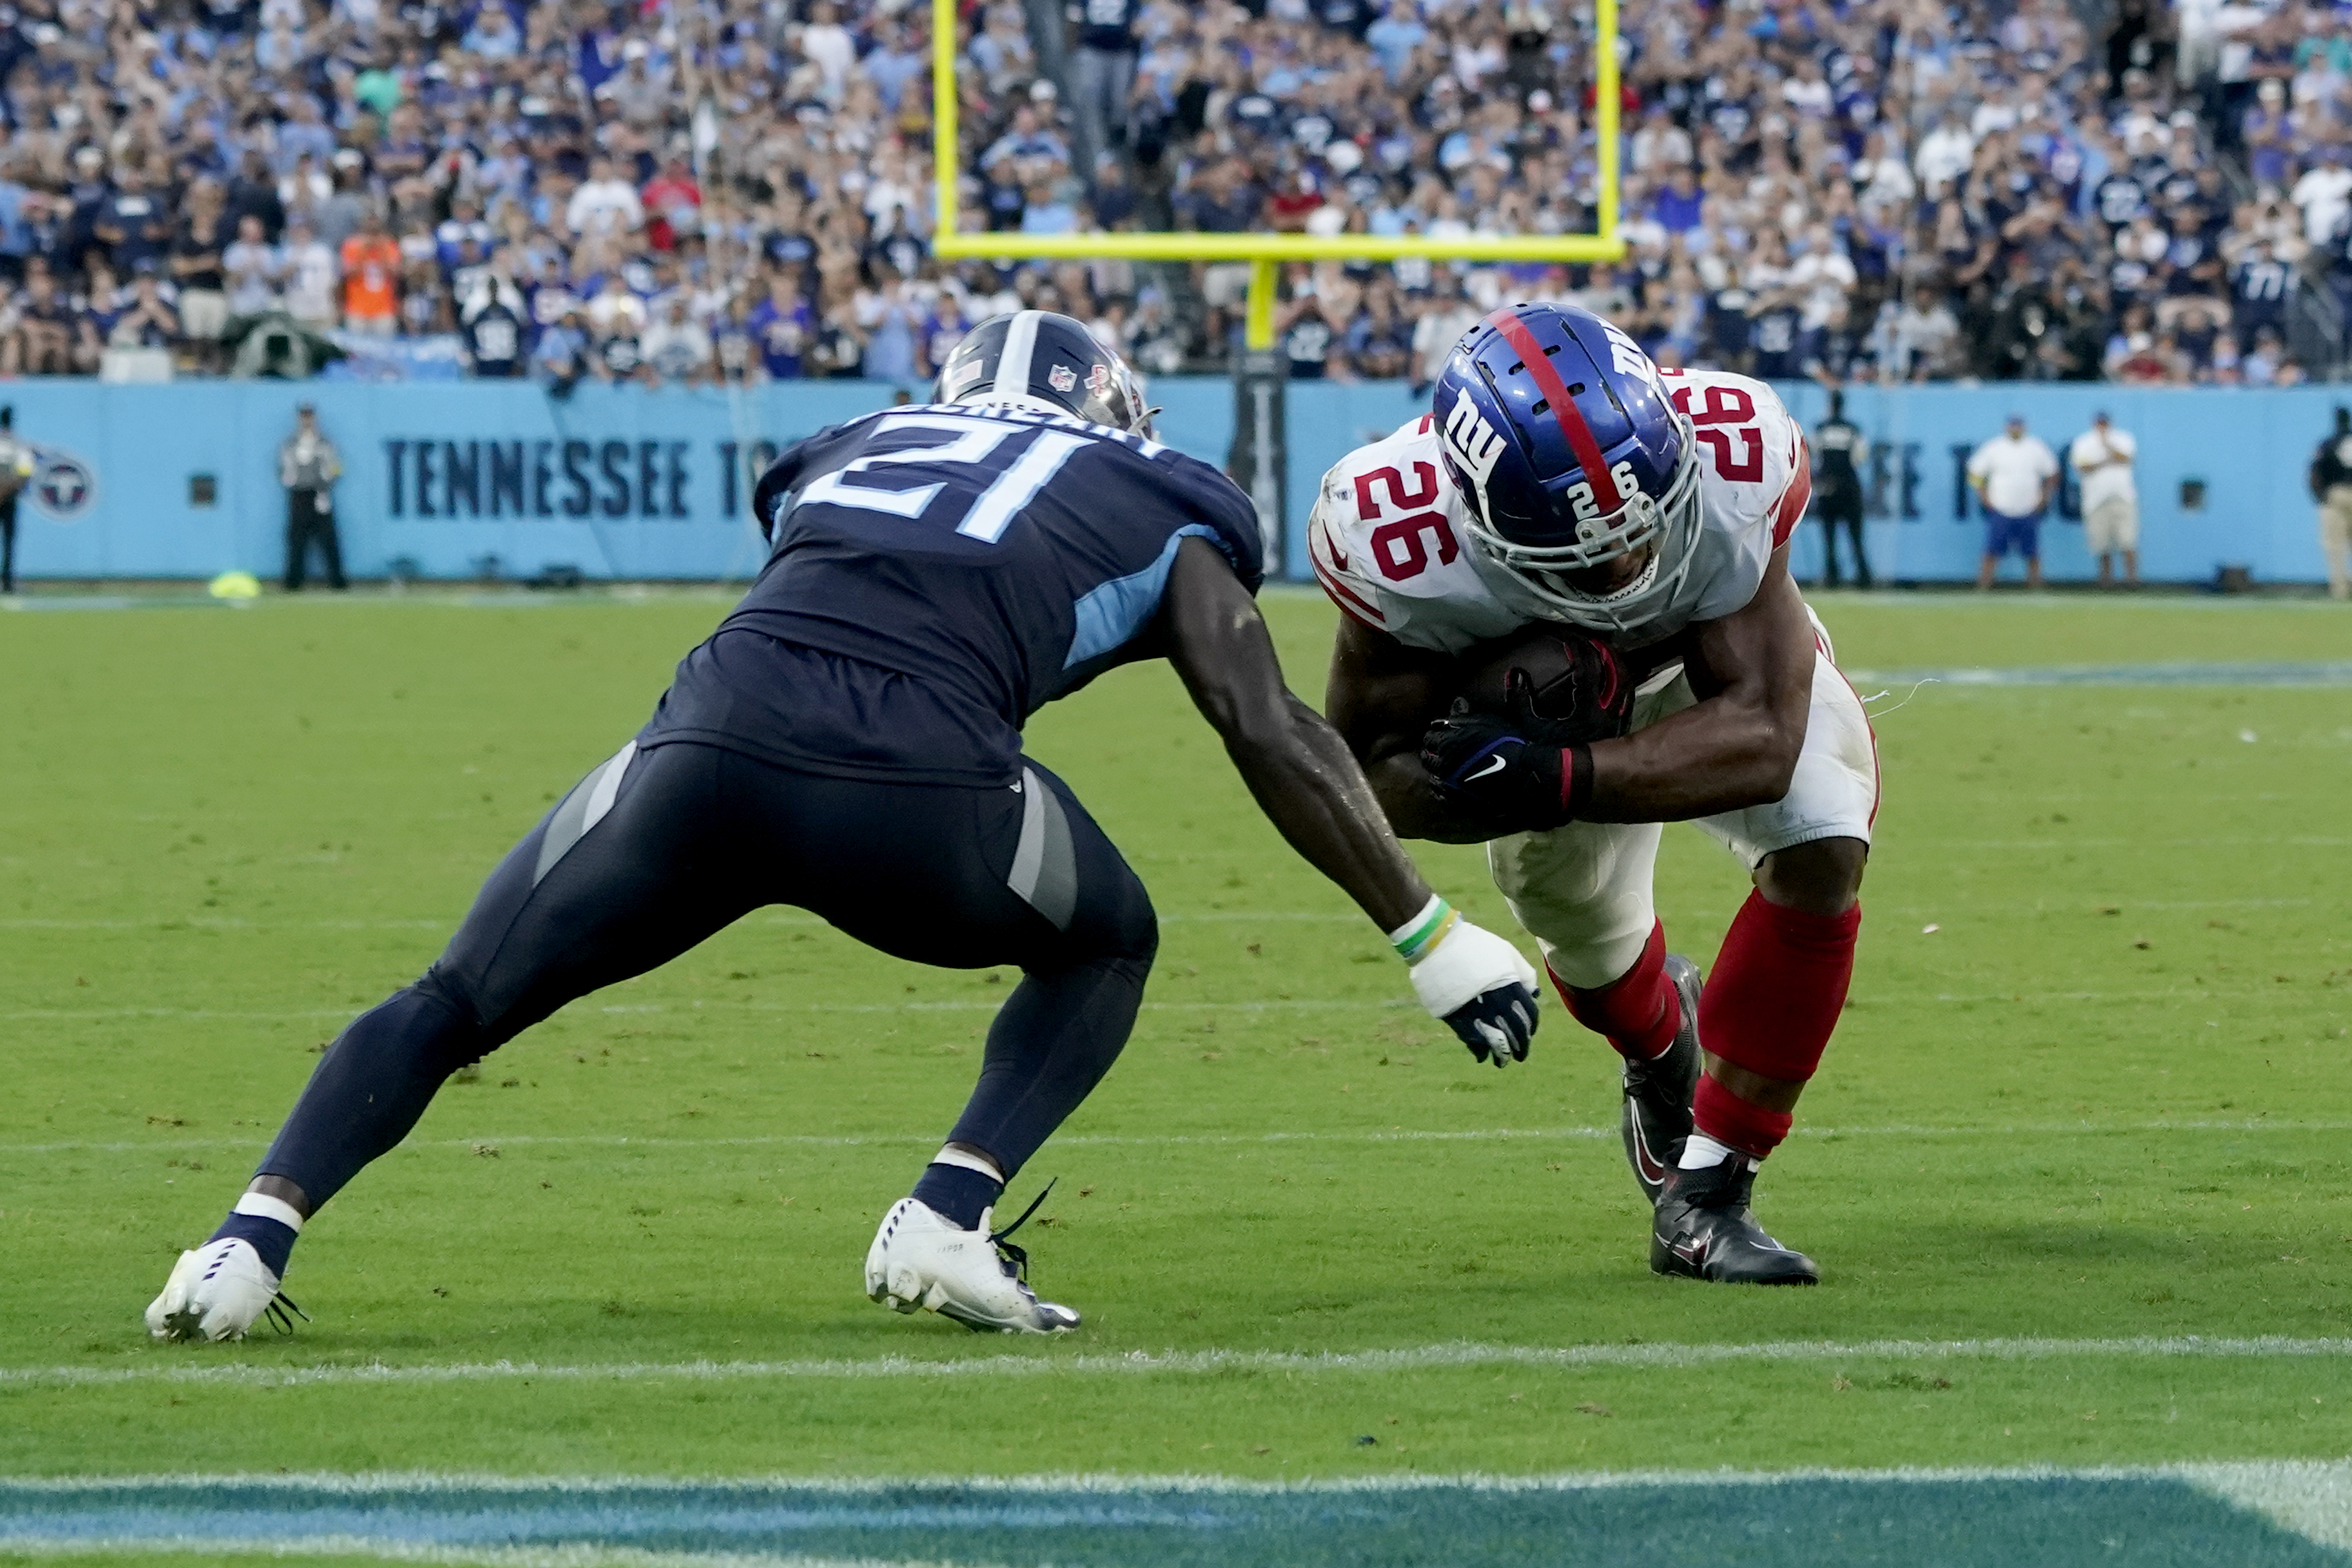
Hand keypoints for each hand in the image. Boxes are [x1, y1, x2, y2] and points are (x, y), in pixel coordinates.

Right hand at [1406, 914, 1540, 1067]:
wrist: (1438, 944)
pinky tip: (1481, 1057)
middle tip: (1520, 1056)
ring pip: (1498, 1045)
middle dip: (1521, 1048)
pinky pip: (1474, 1043)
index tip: (1529, 1034)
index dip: (1531, 1028)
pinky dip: (1479, 1053)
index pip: (1530, 1016)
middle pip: (1517, 1034)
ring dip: (1502, 1057)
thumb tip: (1534, 992)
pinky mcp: (1459, 1020)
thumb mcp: (1505, 952)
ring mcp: (1480, 1013)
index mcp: (1513, 986)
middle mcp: (1500, 1003)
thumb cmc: (1473, 945)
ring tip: (1502, 1063)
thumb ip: (1522, 972)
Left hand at [1420, 672, 1590, 832]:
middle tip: (1435, 751)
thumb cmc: (1520, 746)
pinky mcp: (1459, 800)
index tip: (1438, 734)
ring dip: (1434, 770)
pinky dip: (1440, 790)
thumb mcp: (1512, 717)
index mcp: (1453, 738)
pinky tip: (1444, 787)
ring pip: (1432, 775)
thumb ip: (1509, 697)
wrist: (1529, 778)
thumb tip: (1514, 673)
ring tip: (1439, 769)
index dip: (1435, 733)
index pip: (1432, 734)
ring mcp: (1451, 782)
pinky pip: (1441, 795)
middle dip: (1431, 752)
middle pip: (1428, 755)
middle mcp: (1447, 760)